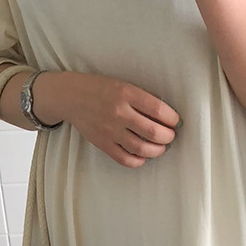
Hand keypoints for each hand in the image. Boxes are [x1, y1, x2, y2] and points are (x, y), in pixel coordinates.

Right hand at [37, 72, 178, 168]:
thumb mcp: (123, 84)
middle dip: (168, 136)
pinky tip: (143, 156)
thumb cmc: (100, 89)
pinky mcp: (102, 143)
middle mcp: (119, 112)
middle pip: (153, 132)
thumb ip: (142, 99)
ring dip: (157, 150)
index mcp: (127, 93)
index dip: (172, 119)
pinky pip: (124, 159)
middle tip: (170, 136)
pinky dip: (138, 161)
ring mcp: (110, 130)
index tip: (175, 121)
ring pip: (142, 148)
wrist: (70, 96)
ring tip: (160, 147)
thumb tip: (166, 117)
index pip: (159, 110)